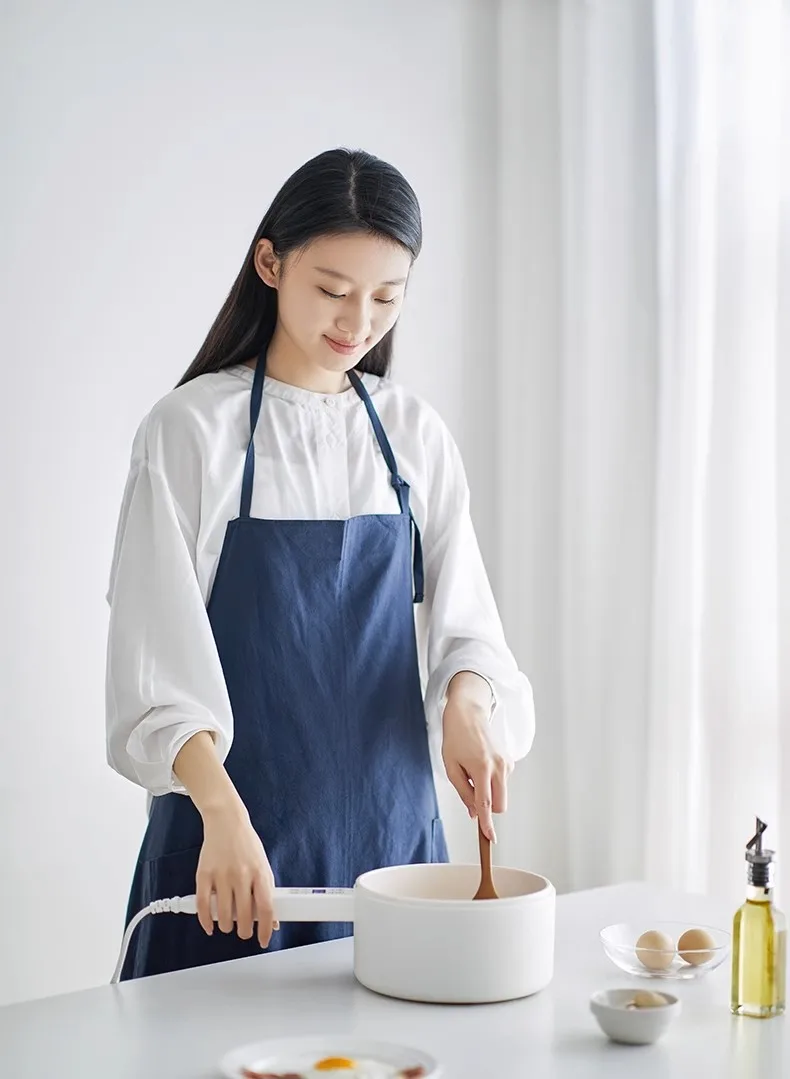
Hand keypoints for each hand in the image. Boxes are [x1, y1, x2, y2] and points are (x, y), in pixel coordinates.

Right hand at [196, 803, 277, 948]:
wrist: (226, 821)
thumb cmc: (247, 845)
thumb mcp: (263, 866)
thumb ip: (267, 892)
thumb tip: (272, 921)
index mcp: (259, 873)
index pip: (266, 908)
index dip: (265, 930)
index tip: (264, 940)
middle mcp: (241, 874)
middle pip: (244, 916)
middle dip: (244, 930)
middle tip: (244, 931)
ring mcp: (221, 874)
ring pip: (223, 915)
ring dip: (226, 926)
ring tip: (229, 924)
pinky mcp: (204, 874)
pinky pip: (203, 904)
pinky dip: (205, 920)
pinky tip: (210, 925)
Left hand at [441, 672, 512, 843]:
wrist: (469, 714)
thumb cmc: (456, 737)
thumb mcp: (451, 766)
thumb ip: (463, 791)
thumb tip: (473, 812)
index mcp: (482, 768)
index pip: (486, 804)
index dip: (487, 824)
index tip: (490, 838)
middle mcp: (499, 767)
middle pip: (500, 805)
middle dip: (489, 808)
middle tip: (471, 794)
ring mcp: (506, 764)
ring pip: (502, 795)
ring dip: (489, 792)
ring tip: (473, 771)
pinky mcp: (509, 762)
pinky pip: (502, 783)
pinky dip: (492, 782)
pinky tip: (481, 765)